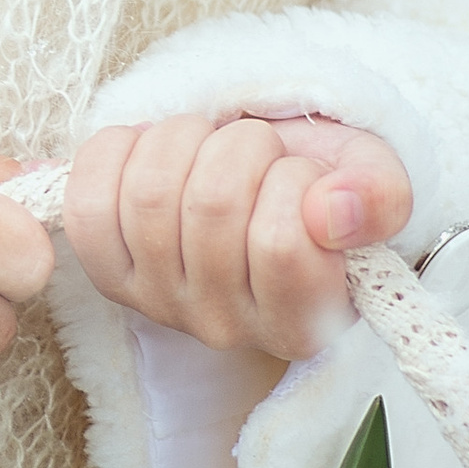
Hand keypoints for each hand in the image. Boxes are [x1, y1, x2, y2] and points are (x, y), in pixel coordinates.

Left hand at [64, 113, 412, 362]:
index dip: (292, 179)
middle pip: (211, 206)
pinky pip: (88, 202)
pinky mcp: (108, 274)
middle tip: (255, 148)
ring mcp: (158, 305)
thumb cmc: (317, 186)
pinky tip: (150, 149)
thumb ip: (379, 197)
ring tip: (208, 146)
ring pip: (150, 194)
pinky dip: (118, 150)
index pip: (281, 241)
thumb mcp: (370, 182)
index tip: (302, 174)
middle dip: (239, 145)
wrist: (260, 182)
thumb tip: (334, 210)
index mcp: (302, 320)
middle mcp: (225, 328)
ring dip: (182, 139)